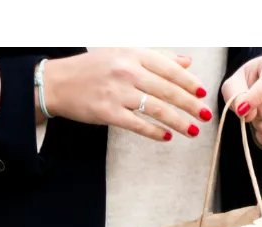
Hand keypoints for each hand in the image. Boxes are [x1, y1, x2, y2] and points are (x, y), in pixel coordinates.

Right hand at [43, 48, 212, 141]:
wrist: (58, 83)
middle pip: (167, 90)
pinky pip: (138, 124)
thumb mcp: (123, 55)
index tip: (203, 94)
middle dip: (190, 105)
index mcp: (133, 56)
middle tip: (204, 115)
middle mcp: (127, 72)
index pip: (169, 69)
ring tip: (192, 130)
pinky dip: (155, 132)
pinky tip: (167, 136)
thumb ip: (156, 58)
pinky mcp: (108, 113)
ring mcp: (117, 93)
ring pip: (157, 109)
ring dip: (178, 121)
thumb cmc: (92, 69)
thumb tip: (186, 62)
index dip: (190, 83)